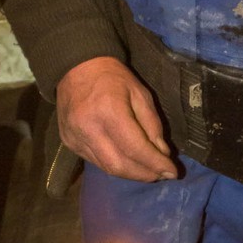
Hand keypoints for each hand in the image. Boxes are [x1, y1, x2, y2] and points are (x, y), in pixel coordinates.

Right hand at [56, 56, 177, 180]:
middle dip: (144, 174)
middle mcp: (89, 128)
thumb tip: (162, 154)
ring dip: (130, 174)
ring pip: (107, 168)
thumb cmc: (113, 78)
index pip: (135, 148)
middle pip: (119, 165)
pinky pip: (96, 162)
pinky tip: (127, 162)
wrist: (76, 67)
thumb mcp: (140, 94)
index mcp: (110, 111)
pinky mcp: (69, 143)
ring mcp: (75, 138)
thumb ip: (152, 125)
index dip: (156, 164)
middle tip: (161, 174)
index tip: (173, 172)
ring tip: (148, 171)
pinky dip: (114, 165)